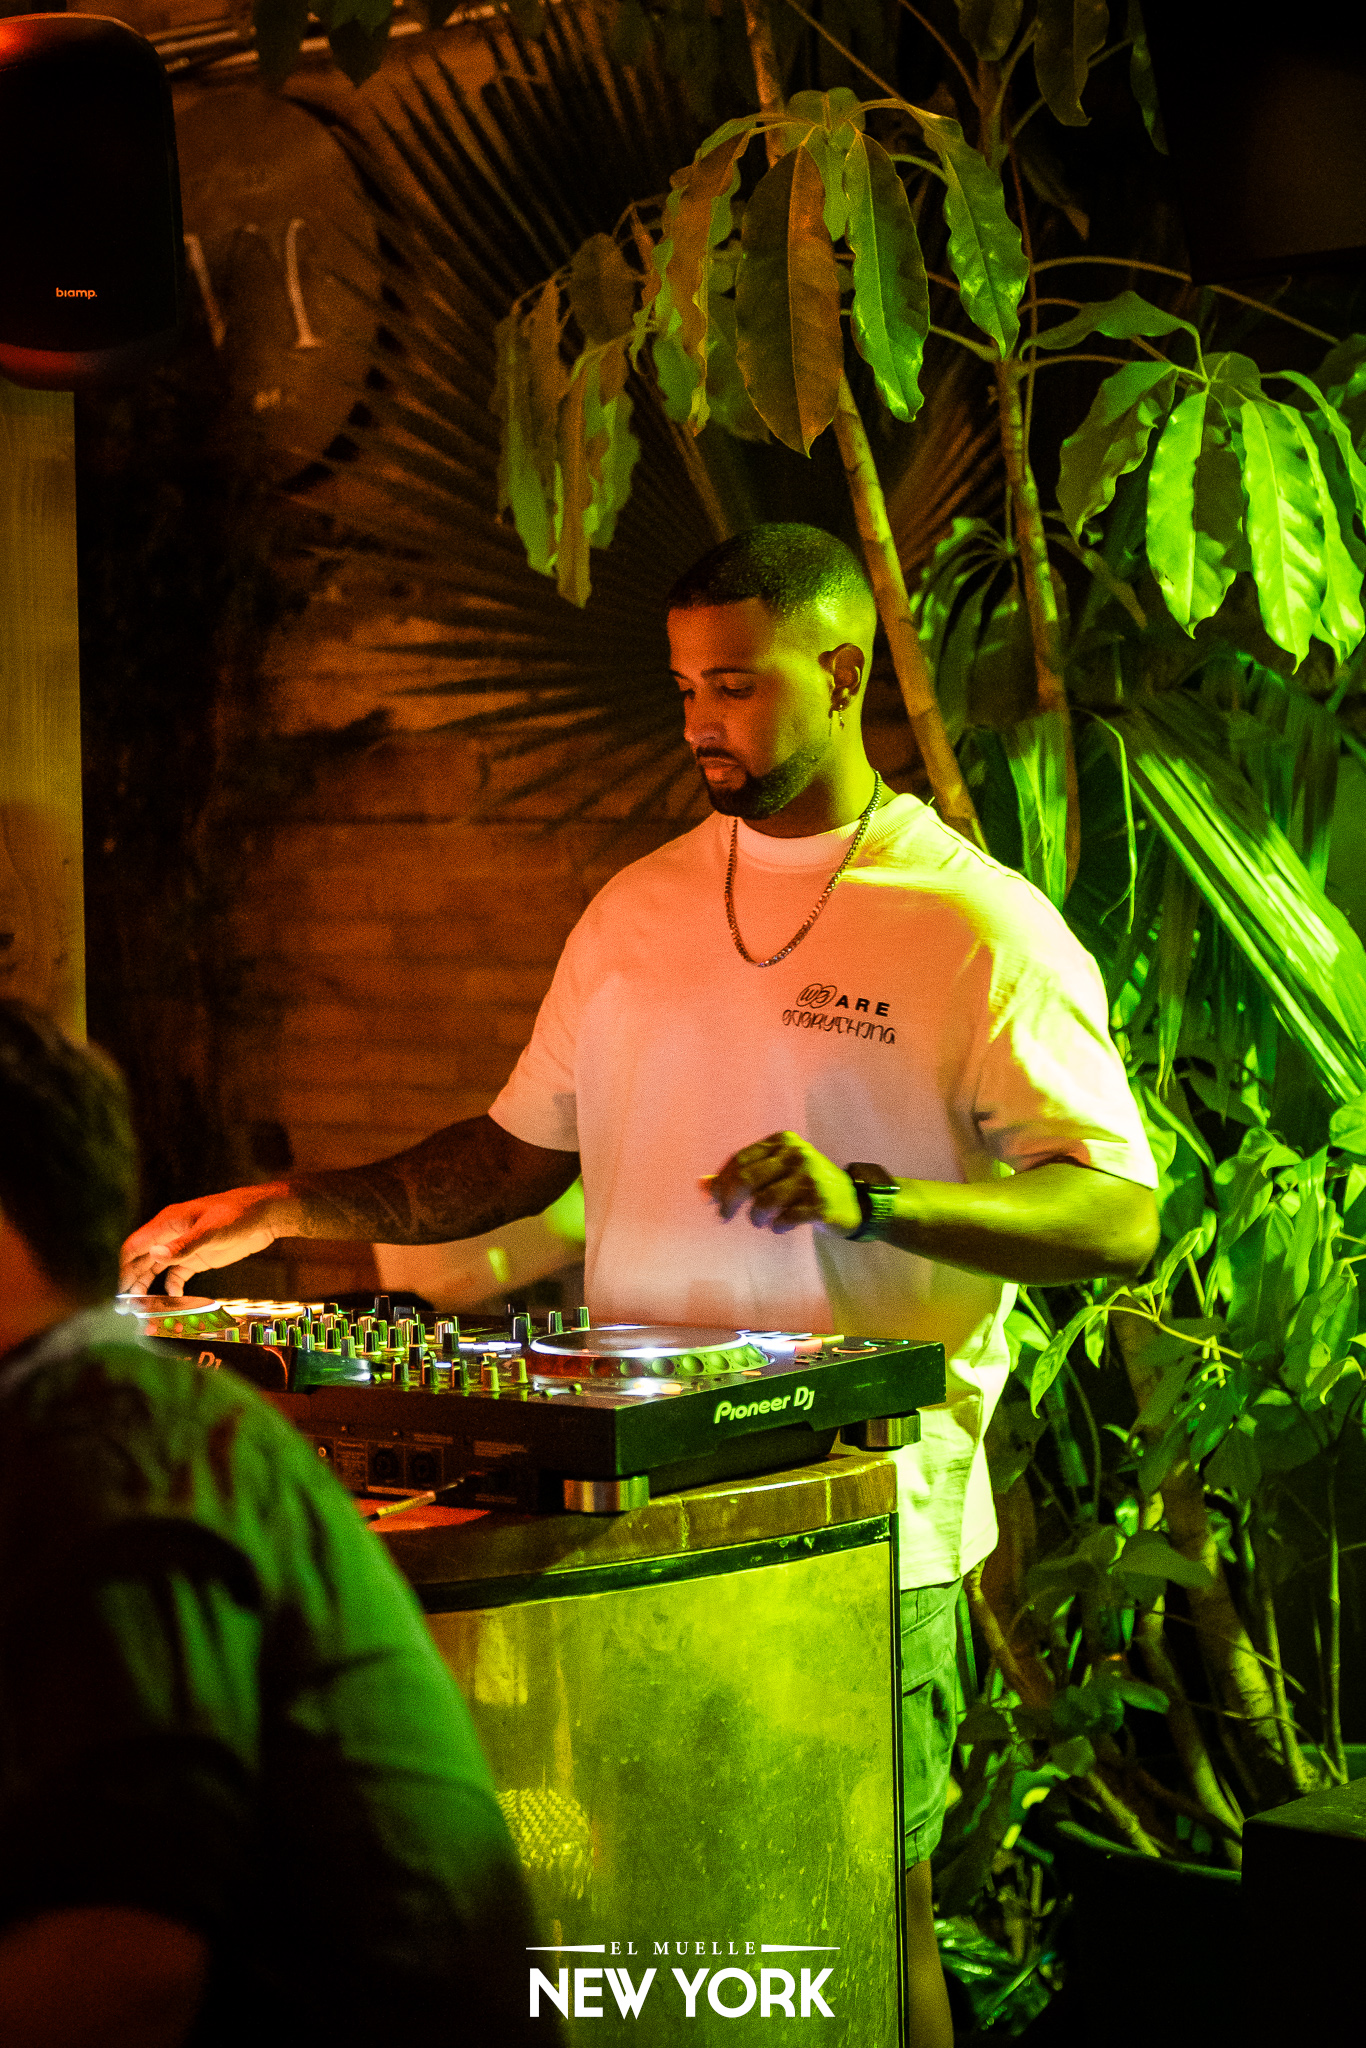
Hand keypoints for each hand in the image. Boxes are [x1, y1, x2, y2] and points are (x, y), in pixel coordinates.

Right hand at [119, 1183, 292, 1297]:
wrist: (265, 1215)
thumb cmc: (238, 1215)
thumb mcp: (211, 1231)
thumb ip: (184, 1245)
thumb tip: (154, 1255)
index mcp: (168, 1224)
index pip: (135, 1246)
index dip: (125, 1268)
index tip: (120, 1291)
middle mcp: (170, 1235)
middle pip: (141, 1259)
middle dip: (132, 1280)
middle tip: (125, 1307)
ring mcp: (184, 1247)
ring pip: (156, 1267)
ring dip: (148, 1285)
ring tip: (141, 1307)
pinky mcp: (198, 1258)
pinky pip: (176, 1274)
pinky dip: (171, 1287)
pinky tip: (172, 1299)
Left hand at [701, 1131, 861, 1236]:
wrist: (853, 1202)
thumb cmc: (805, 1186)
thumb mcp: (775, 1172)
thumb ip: (739, 1176)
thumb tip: (701, 1186)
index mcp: (782, 1142)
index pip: (739, 1160)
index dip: (721, 1182)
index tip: (713, 1201)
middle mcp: (796, 1154)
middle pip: (747, 1179)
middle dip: (729, 1201)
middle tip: (724, 1216)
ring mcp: (810, 1178)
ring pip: (764, 1201)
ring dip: (756, 1216)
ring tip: (761, 1221)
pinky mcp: (820, 1203)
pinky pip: (784, 1219)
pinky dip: (777, 1226)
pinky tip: (780, 1226)